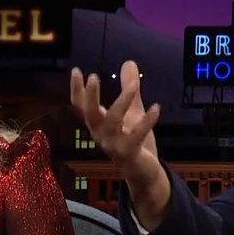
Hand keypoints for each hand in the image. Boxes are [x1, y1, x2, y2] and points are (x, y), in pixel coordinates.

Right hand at [69, 61, 160, 181]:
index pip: (82, 106)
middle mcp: (102, 135)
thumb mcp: (132, 111)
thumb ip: (129, 88)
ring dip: (122, 103)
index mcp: (99, 124)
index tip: (77, 70)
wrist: (143, 172)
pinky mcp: (129, 153)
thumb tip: (129, 62)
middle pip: (90, 115)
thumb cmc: (133, 140)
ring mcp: (113, 145)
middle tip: (92, 77)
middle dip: (90, 97)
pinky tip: (156, 108)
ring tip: (134, 86)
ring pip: (113, 122)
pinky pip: (137, 136)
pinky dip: (147, 121)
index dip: (77, 90)